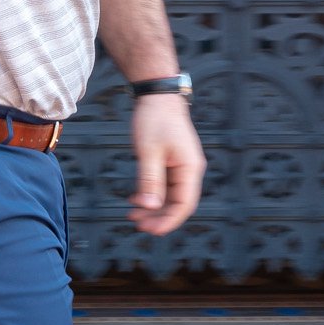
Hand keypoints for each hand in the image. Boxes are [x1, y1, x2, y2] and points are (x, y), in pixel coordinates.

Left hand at [129, 93, 204, 236]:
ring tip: (133, 216)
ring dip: (153, 208)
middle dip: (159, 217)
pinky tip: (134, 200)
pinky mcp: (171, 161)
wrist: (158, 94)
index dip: (169, 221)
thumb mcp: (148, 151)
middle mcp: (189, 169)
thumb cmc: (155, 118)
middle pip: (178, 203)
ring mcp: (181, 166)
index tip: (151, 230)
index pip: (184, 204)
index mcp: (190, 168)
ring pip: (170, 196)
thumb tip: (149, 207)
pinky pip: (163, 185)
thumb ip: (150, 180)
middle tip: (137, 225)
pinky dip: (151, 195)